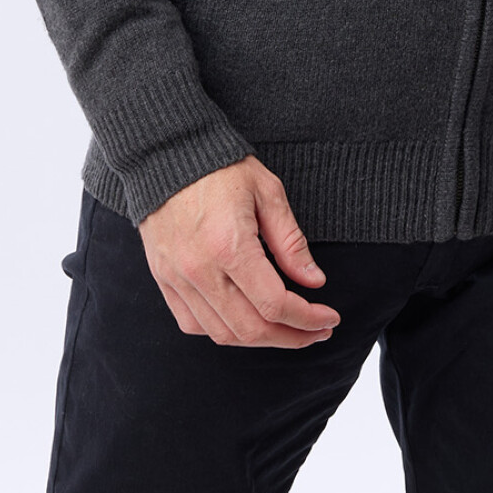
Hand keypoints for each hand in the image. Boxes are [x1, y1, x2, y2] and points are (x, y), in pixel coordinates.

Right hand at [137, 155, 340, 349]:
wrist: (166, 152)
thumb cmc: (220, 167)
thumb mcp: (267, 191)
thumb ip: (291, 241)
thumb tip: (314, 281)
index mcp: (229, 246)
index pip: (275, 305)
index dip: (308, 319)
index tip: (329, 319)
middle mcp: (200, 270)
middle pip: (251, 330)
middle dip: (291, 338)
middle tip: (315, 332)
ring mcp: (177, 278)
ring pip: (222, 334)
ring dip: (259, 340)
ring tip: (285, 330)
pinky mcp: (163, 279)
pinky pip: (193, 324)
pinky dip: (222, 331)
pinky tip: (243, 321)